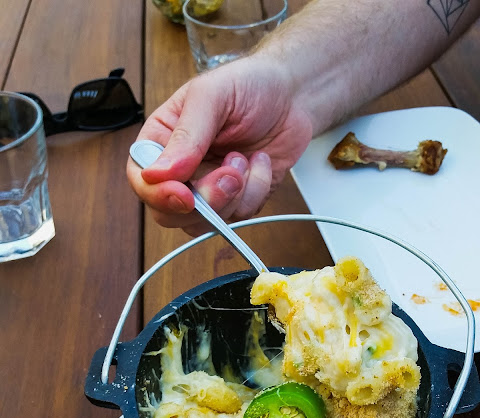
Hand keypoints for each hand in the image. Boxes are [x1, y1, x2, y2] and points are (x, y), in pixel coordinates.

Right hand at [126, 55, 313, 235]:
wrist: (292, 94)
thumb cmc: (248, 84)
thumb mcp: (212, 97)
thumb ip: (186, 136)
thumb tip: (158, 173)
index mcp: (163, 140)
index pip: (141, 178)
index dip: (157, 194)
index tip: (184, 195)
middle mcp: (181, 170)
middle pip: (169, 212)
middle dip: (205, 200)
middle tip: (231, 175)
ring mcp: (209, 188)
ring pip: (205, 222)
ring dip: (233, 196)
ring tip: (245, 158)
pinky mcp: (237, 200)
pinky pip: (239, 215)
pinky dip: (256, 191)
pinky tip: (260, 162)